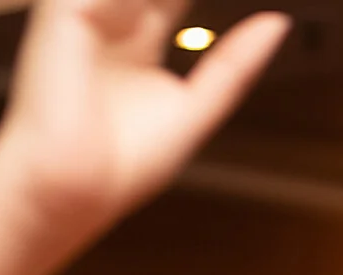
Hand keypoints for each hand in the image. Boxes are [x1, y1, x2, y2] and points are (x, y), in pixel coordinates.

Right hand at [0, 0, 289, 274]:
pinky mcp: (65, 9)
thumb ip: (235, 63)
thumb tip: (277, 23)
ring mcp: (88, 12)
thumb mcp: (196, 108)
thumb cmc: (120, 166)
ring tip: (179, 4)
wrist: (71, 188)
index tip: (264, 4)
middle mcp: (113, 22)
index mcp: (140, 41)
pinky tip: (154, 6)